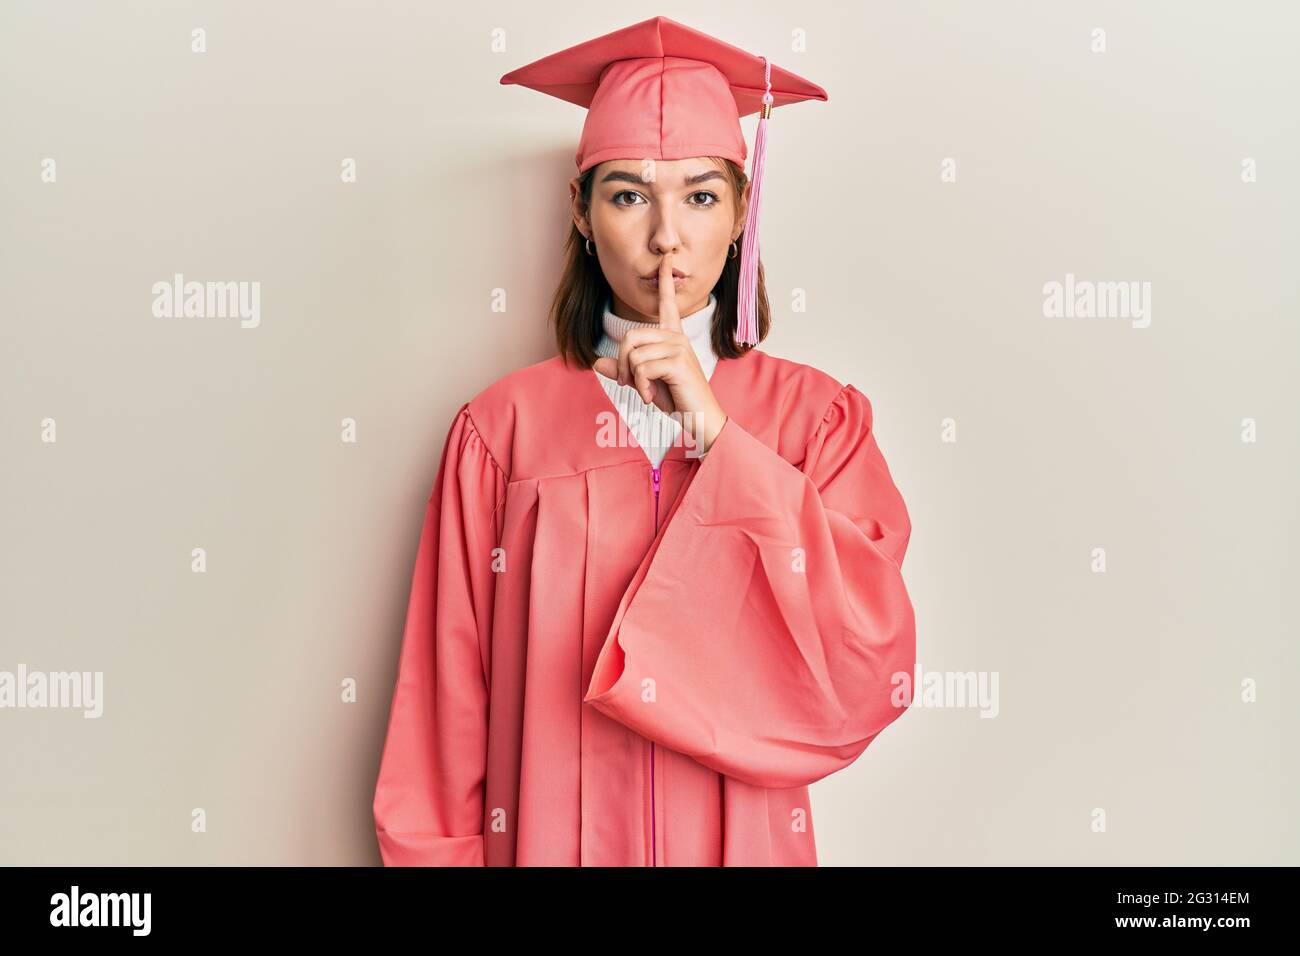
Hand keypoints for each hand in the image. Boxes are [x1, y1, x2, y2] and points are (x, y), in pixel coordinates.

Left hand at [592, 252, 728, 453]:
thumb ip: (623, 370)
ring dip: (632, 379)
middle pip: (629, 337)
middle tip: (630, 383)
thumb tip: (596, 362)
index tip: (667, 258)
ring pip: (633, 354)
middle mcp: (676, 337)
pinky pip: (642, 368)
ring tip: (646, 392)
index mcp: (672, 336)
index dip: (665, 281)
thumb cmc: (676, 398)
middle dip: (622, 363)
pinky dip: (640, 387)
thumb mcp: (644, 382)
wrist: (700, 417)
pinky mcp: (677, 361)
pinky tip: (650, 397)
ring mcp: (678, 347)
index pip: (667, 303)